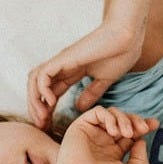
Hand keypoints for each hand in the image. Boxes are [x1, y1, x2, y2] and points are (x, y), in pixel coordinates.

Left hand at [27, 23, 142, 128]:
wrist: (127, 38)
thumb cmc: (120, 54)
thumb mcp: (104, 80)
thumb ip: (91, 93)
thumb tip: (79, 107)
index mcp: (72, 71)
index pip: (51, 92)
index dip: (47, 110)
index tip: (49, 126)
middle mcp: (62, 66)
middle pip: (38, 87)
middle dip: (37, 108)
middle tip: (42, 126)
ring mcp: (61, 62)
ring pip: (35, 80)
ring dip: (35, 100)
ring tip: (42, 117)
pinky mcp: (64, 58)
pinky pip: (43, 74)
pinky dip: (42, 89)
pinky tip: (50, 102)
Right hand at [53, 107, 157, 163]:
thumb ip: (140, 158)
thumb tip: (141, 140)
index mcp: (113, 152)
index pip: (130, 133)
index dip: (142, 126)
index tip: (155, 125)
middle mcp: (102, 140)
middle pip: (123, 120)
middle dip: (136, 120)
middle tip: (143, 128)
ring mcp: (92, 132)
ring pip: (112, 113)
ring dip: (124, 119)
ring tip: (127, 133)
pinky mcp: (81, 126)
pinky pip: (98, 111)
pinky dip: (109, 117)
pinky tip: (113, 131)